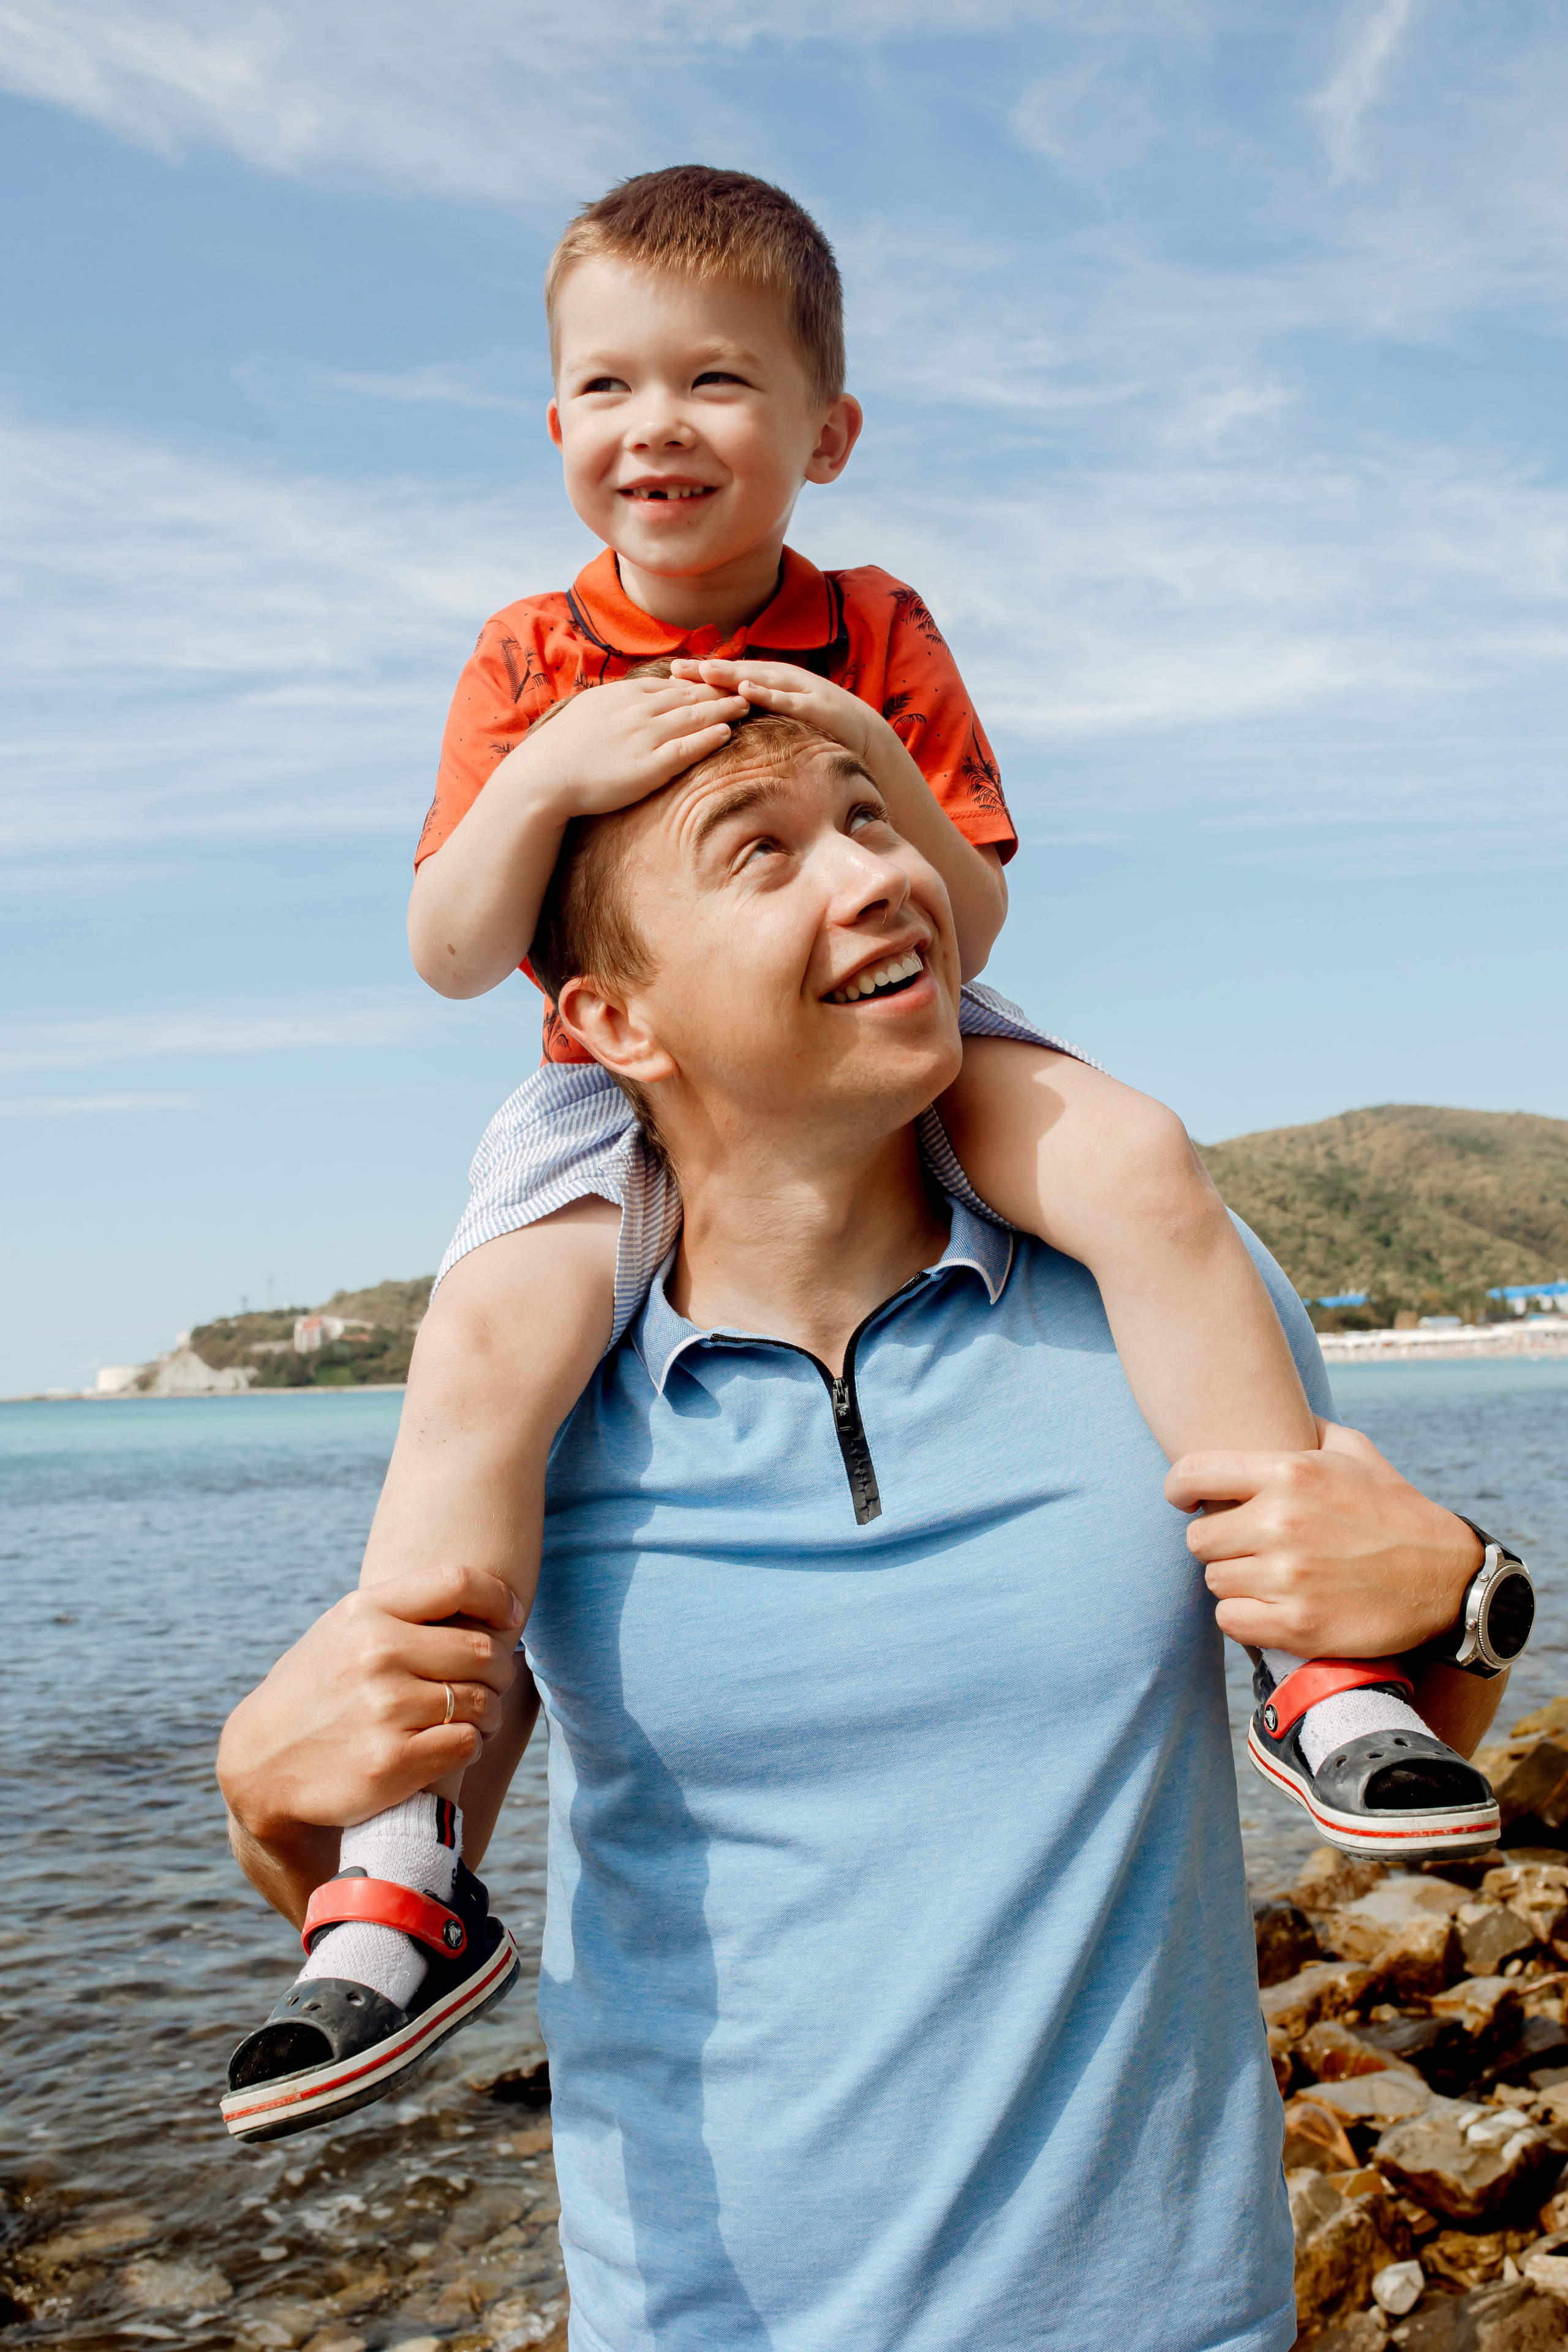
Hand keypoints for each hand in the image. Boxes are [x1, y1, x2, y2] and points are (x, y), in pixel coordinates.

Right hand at [216, 1563, 523, 1846]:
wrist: (260, 1765)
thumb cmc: (317, 1690)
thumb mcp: (342, 1632)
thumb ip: (401, 1610)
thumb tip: (483, 1596)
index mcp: (365, 1613)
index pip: (457, 1582)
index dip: (498, 1597)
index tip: (510, 1617)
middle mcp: (375, 1654)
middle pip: (482, 1649)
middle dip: (499, 1669)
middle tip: (491, 1684)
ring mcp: (383, 1709)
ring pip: (480, 1700)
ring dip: (488, 1713)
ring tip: (476, 1719)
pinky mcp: (390, 1763)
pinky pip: (466, 1743)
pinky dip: (472, 1745)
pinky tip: (457, 1747)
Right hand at [499, 674, 746, 818]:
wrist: (543, 776)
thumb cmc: (563, 748)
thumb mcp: (590, 710)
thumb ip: (617, 702)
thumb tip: (633, 696)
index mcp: (625, 696)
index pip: (672, 683)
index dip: (700, 680)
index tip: (722, 679)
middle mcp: (638, 711)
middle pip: (690, 695)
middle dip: (721, 688)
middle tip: (748, 684)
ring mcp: (644, 736)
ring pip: (694, 716)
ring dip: (724, 708)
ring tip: (747, 703)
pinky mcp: (648, 766)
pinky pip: (686, 748)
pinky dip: (709, 737)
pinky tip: (727, 732)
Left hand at [670, 657, 884, 767]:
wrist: (863, 732)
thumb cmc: (814, 726)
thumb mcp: (778, 717)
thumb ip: (753, 714)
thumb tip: (717, 720)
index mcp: (769, 683)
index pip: (728, 676)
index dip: (700, 674)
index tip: (668, 674)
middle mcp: (780, 680)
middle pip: (737, 672)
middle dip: (706, 670)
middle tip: (675, 668)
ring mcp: (799, 690)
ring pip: (759, 680)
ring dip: (731, 675)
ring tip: (704, 671)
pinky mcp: (815, 705)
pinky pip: (787, 700)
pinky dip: (767, 694)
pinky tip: (747, 690)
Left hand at [1166, 1419, 1483, 1656]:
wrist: (1446, 1577)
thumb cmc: (1394, 1508)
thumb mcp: (1355, 1451)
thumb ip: (1305, 1428)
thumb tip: (1271, 1409)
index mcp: (1289, 1473)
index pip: (1192, 1474)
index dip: (1179, 1488)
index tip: (1186, 1499)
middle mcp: (1282, 1523)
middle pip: (1199, 1538)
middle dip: (1219, 1542)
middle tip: (1247, 1546)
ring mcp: (1289, 1577)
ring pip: (1214, 1581)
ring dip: (1234, 1581)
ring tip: (1266, 1576)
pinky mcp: (1297, 1625)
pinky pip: (1230, 1620)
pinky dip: (1244, 1617)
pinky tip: (1269, 1606)